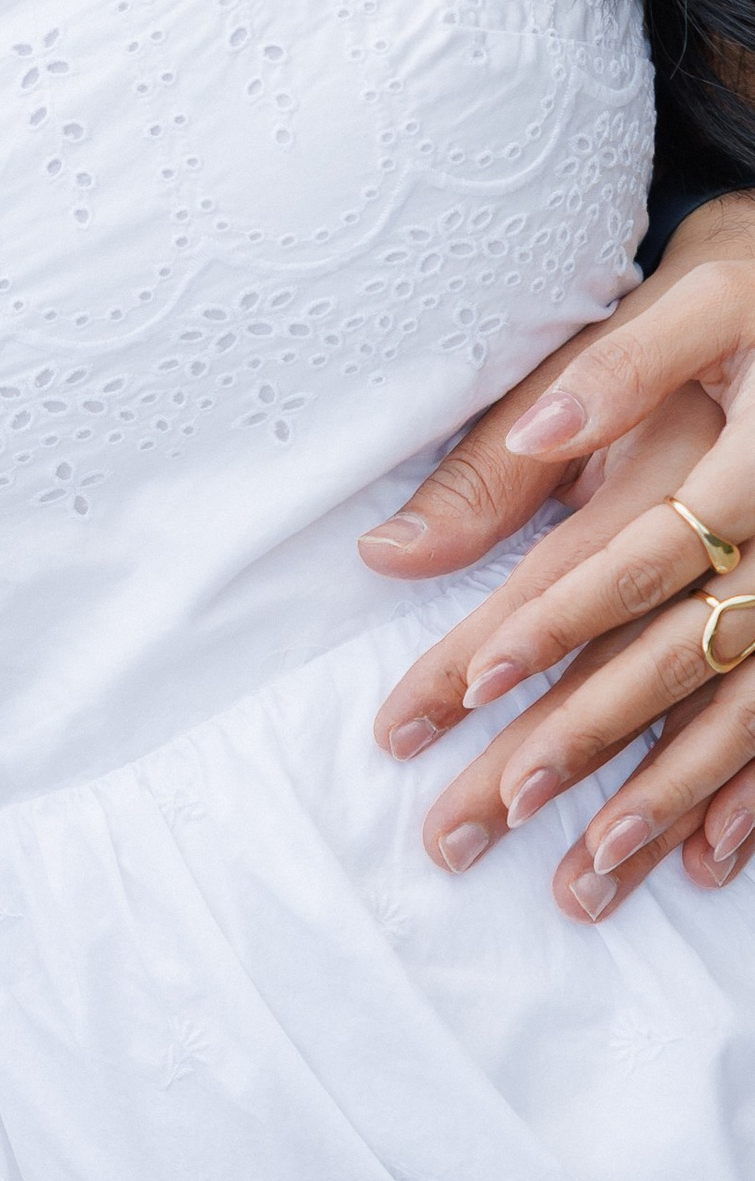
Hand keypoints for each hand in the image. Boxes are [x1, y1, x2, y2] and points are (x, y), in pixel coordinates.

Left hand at [362, 202, 754, 915]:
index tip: (456, 697)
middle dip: (563, 750)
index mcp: (721, 462)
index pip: (605, 563)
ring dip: (657, 802)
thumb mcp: (682, 312)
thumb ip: (599, 382)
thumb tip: (529, 435)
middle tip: (465, 829)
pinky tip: (702, 864)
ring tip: (582, 882)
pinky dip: (751, 796)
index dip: (531, 630)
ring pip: (731, 713)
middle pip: (656, 660)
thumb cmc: (746, 298)